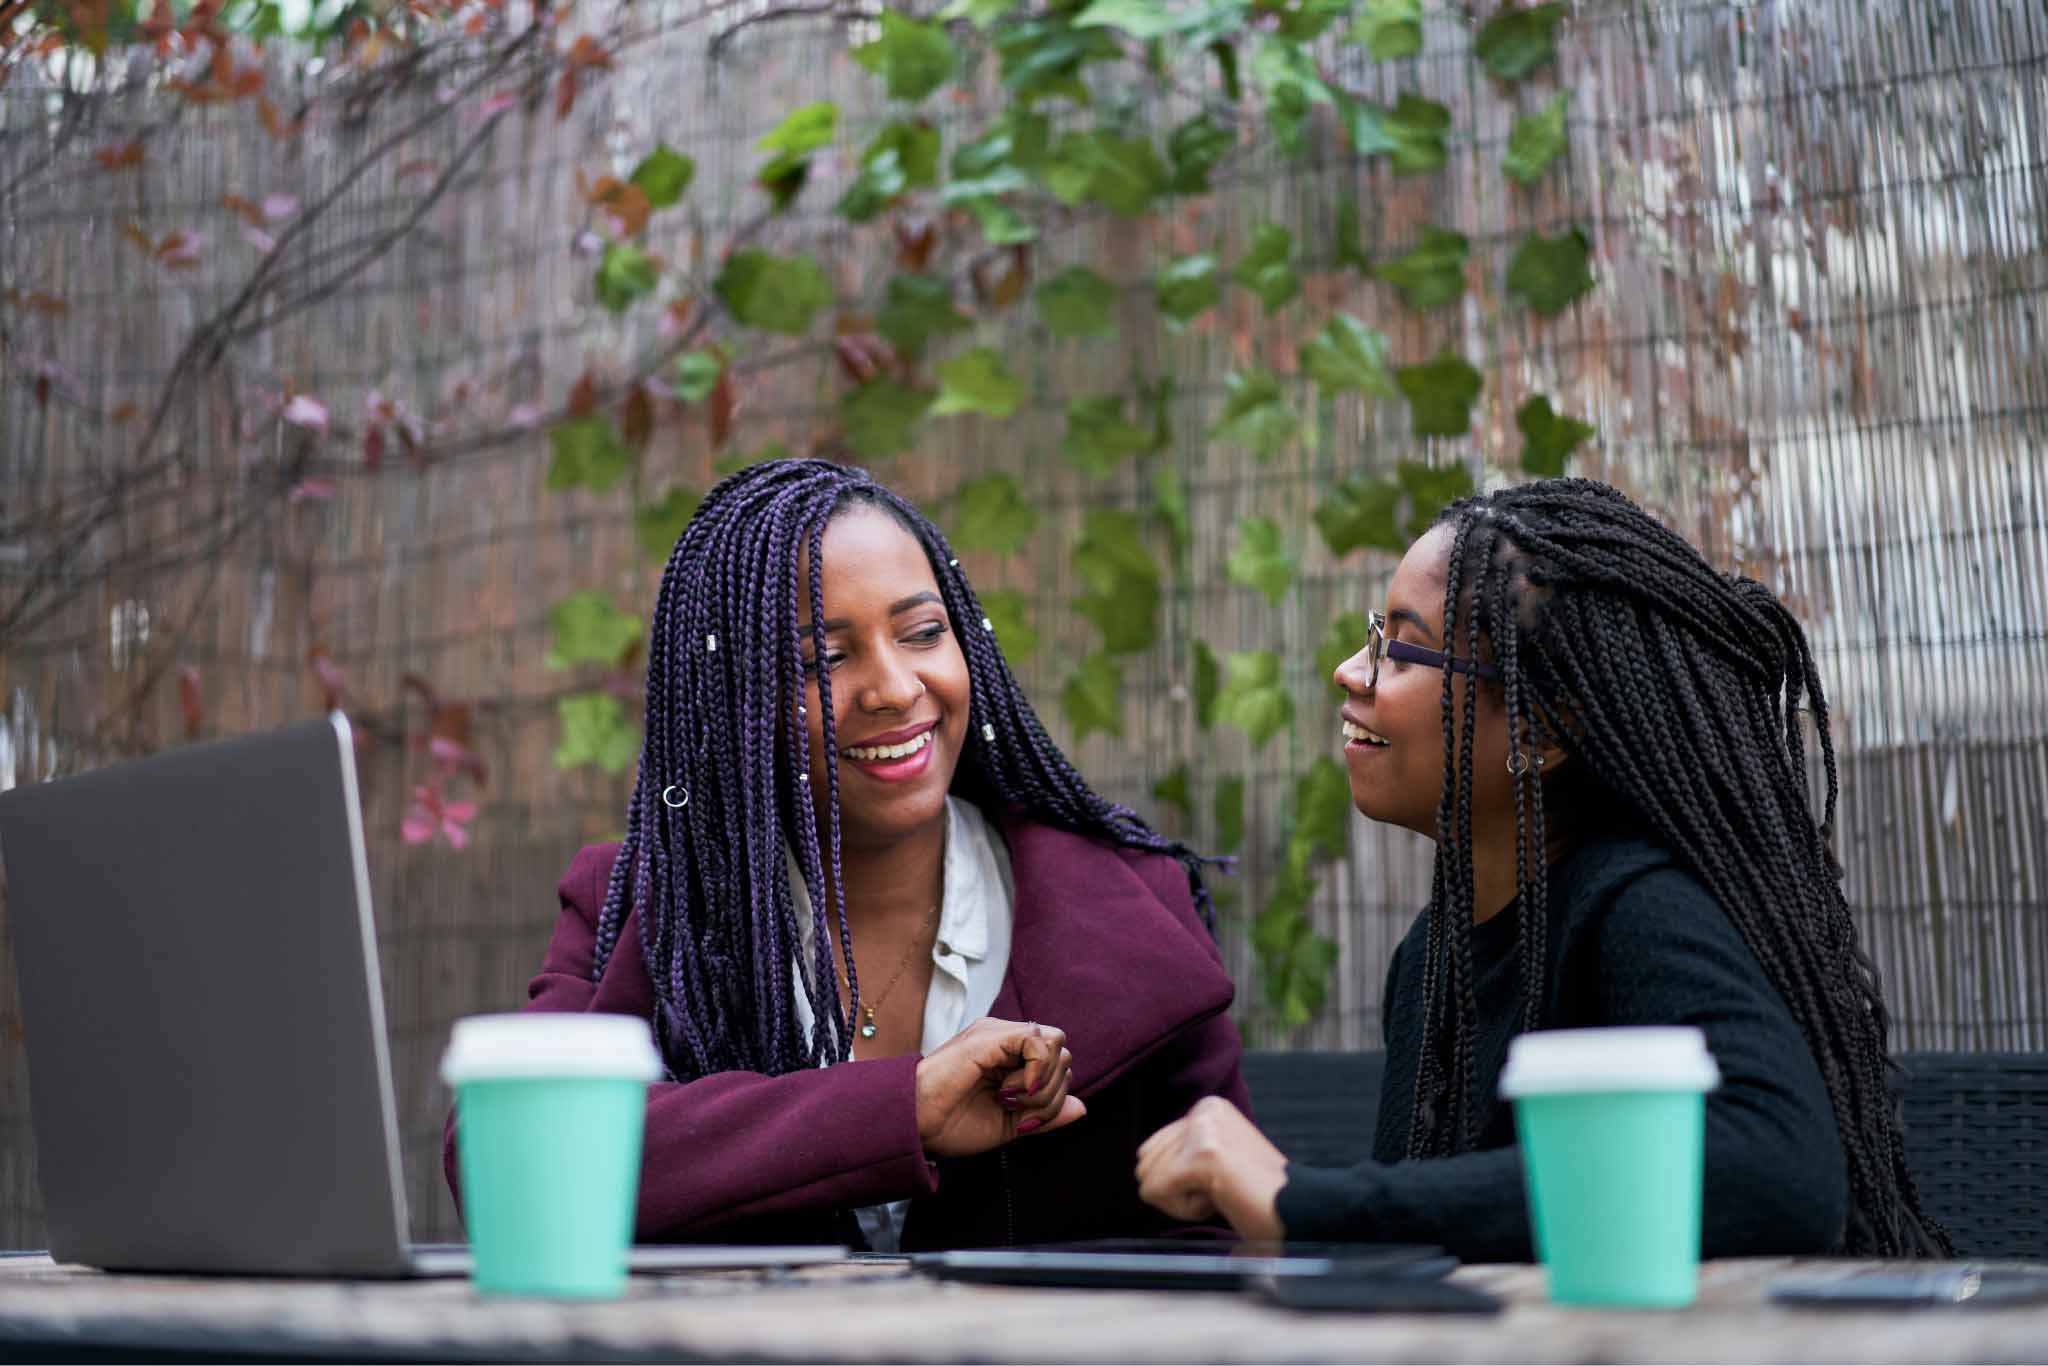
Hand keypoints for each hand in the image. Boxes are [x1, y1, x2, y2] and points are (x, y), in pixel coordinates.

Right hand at [914, 1017, 1084, 1157]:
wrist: (917, 1124)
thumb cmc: (952, 1123)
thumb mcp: (1010, 1125)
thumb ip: (1045, 1115)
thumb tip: (1081, 1107)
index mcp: (1010, 1059)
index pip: (1057, 1063)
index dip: (1052, 1096)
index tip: (1024, 1122)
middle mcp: (1006, 1041)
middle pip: (1062, 1054)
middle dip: (1050, 1093)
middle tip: (1017, 1111)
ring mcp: (998, 1035)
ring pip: (1056, 1045)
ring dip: (1042, 1084)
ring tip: (1008, 1100)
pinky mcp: (990, 1036)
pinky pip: (1037, 1041)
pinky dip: (1035, 1071)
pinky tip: (1012, 1091)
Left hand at [1135, 1096, 1287, 1239]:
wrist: (1303, 1209)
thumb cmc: (1261, 1196)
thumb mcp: (1218, 1159)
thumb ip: (1182, 1153)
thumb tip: (1140, 1167)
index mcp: (1207, 1107)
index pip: (1149, 1151)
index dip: (1179, 1182)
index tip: (1222, 1182)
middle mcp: (1204, 1109)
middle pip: (1145, 1164)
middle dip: (1177, 1190)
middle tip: (1224, 1190)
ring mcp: (1204, 1129)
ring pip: (1149, 1180)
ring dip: (1184, 1200)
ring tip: (1227, 1192)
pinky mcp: (1204, 1155)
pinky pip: (1157, 1192)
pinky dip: (1186, 1209)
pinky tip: (1222, 1198)